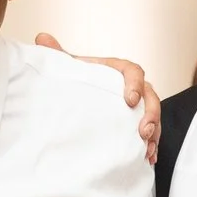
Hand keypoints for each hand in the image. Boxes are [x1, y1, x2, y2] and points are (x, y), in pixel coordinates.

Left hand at [35, 33, 160, 162]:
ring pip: (154, 115)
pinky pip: (152, 131)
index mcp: (117, 70)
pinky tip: (148, 158)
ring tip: (146, 149)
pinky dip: (152, 145)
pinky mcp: (138, 121)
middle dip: (150, 114)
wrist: (82, 94)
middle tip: (142, 131)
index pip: (132, 71)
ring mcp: (138, 105)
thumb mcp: (69, 69)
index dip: (135, 84)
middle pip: (150, 96)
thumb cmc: (79, 79)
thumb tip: (41, 38)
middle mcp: (132, 86)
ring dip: (154, 132)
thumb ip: (57, 54)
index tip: (130, 100)